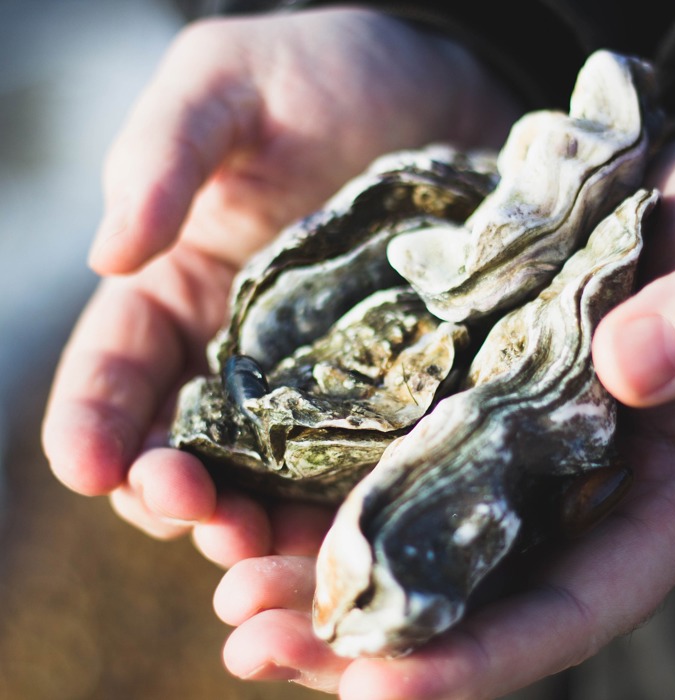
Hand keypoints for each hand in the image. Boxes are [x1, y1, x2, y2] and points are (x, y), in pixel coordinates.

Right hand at [40, 7, 518, 561]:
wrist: (439, 88)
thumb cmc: (324, 74)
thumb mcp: (228, 86)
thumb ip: (162, 158)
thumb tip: (109, 254)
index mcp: (180, 292)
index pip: (116, 374)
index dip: (92, 425)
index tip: (88, 465)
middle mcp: (239, 355)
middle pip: (187, 449)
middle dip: (178, 495)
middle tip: (199, 515)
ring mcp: (317, 382)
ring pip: (267, 480)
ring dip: (256, 524)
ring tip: (264, 546)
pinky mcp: (390, 391)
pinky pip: (356, 463)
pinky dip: (342, 506)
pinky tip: (352, 527)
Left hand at [213, 129, 674, 697]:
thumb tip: (629, 367)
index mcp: (661, 501)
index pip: (566, 609)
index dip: (475, 659)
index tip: (372, 688)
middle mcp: (575, 492)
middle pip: (467, 594)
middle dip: (364, 631)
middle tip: (253, 643)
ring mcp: (515, 446)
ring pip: (415, 532)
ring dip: (323, 566)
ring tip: (229, 585)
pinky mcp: (469, 392)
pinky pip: (395, 449)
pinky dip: (330, 478)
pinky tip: (257, 485)